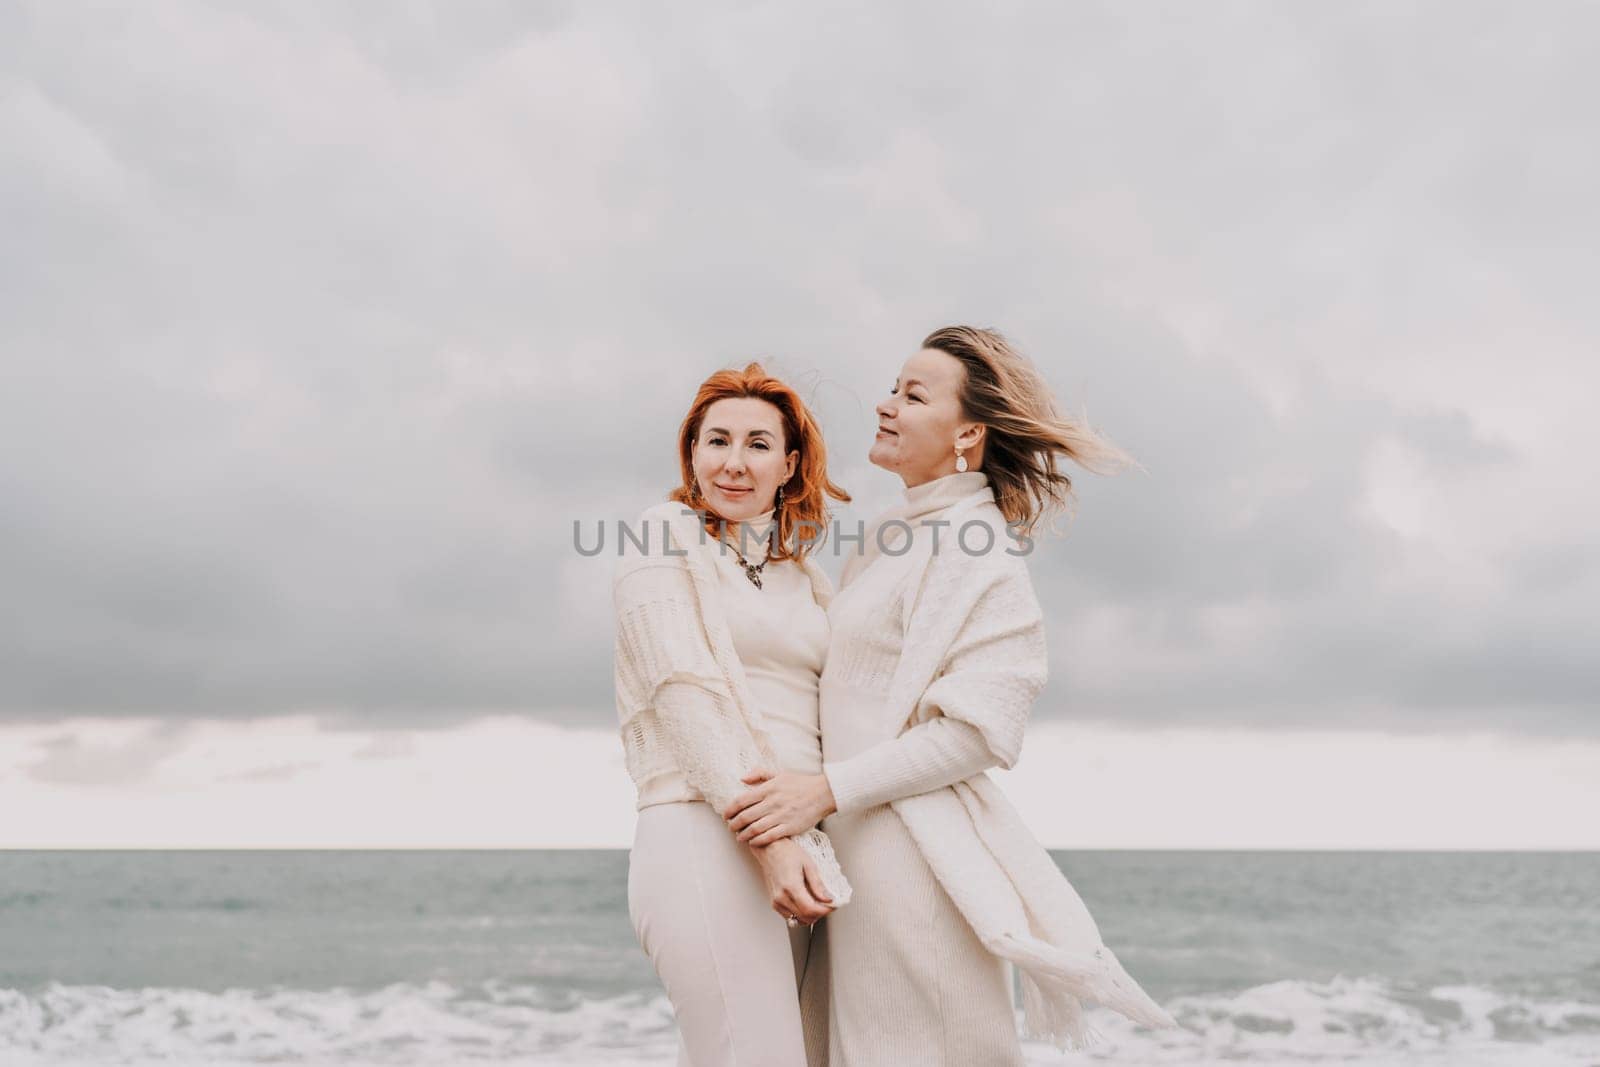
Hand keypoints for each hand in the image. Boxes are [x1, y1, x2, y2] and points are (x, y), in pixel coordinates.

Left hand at [722, 768, 837, 846]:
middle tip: (730, 827)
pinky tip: (753, 842)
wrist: (823, 793)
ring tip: (739, 837)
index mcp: (768, 789)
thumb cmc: (800, 784)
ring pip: (755, 828)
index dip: (730, 810)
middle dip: (734, 824)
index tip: (725, 815)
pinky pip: (769, 837)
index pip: (741, 801)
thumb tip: (742, 779)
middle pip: (745, 817)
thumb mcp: (779, 774)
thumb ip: (759, 774)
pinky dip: (758, 841)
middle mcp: (773, 802)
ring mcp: (781, 816)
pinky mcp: (790, 827)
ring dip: (743, 834)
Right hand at [751, 836, 833, 924]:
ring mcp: (776, 901)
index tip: (832, 906)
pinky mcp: (774, 903)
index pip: (810, 909)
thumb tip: (828, 898)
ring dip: (810, 915)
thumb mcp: (808, 864)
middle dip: (819, 913)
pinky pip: (790, 916)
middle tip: (827, 904)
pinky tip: (806, 903)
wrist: (771, 849)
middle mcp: (781, 897)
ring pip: (797, 920)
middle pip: (805, 917)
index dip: (824, 910)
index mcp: (791, 887)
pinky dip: (800, 914)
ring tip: (817, 903)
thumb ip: (818, 885)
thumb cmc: (787, 852)